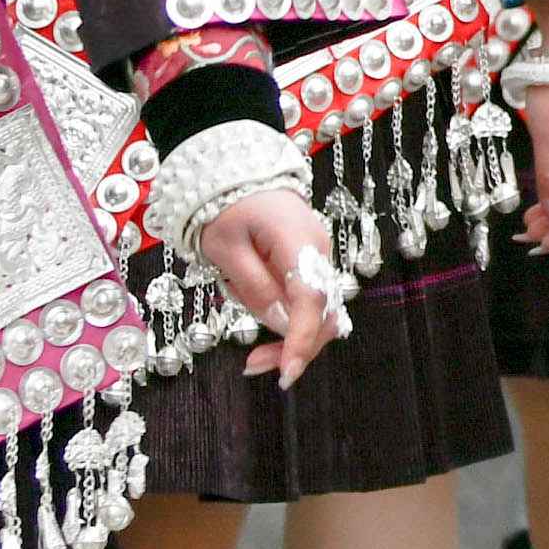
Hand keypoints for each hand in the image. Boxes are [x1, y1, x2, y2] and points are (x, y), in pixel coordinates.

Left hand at [197, 189, 347, 383]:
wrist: (241, 175)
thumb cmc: (227, 209)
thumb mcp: (224, 248)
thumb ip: (253, 286)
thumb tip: (277, 323)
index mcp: (297, 242)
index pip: (311, 299)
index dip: (302, 339)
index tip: (287, 373)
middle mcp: (319, 252)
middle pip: (323, 311)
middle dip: (295, 346)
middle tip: (252, 367)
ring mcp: (318, 258)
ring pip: (319, 310)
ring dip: (291, 338)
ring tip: (254, 358)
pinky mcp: (311, 264)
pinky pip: (308, 301)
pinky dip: (291, 322)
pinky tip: (267, 330)